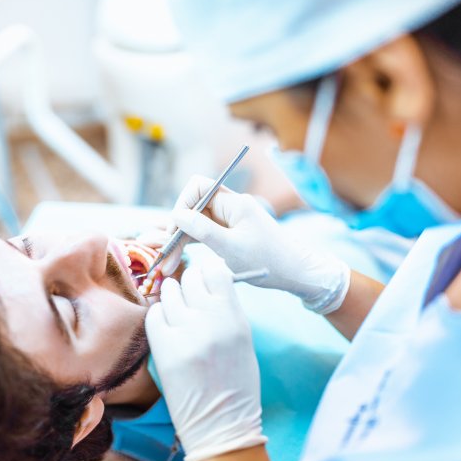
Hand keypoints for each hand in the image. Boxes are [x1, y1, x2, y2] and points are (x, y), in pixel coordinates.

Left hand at [145, 262, 266, 460]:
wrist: (221, 424)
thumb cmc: (236, 384)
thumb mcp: (243, 340)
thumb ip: (227, 309)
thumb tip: (209, 281)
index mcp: (235, 318)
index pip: (215, 272)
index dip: (208, 271)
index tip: (205, 277)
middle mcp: (210, 321)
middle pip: (190, 278)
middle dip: (189, 283)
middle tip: (190, 296)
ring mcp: (184, 334)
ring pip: (169, 293)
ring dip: (171, 297)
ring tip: (177, 313)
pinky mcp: (164, 349)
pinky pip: (153, 315)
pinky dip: (158, 317)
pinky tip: (166, 328)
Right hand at [164, 175, 350, 313]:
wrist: (296, 273)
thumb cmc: (269, 260)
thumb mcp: (232, 248)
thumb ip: (203, 230)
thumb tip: (177, 215)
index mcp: (234, 203)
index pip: (198, 188)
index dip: (181, 205)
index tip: (174, 230)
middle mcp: (231, 207)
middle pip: (193, 207)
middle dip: (176, 229)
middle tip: (164, 256)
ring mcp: (230, 221)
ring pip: (196, 224)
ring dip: (180, 242)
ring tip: (167, 265)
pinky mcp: (230, 235)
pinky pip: (204, 234)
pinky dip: (191, 245)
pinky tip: (178, 258)